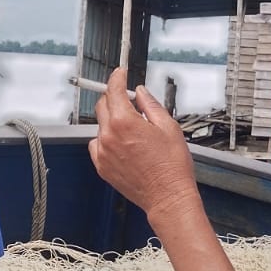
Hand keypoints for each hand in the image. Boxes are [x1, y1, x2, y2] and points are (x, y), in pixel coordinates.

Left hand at [88, 68, 200, 225]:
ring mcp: (103, 152)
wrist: (168, 197)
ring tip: (134, 131)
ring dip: (112, 121)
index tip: (120, 73)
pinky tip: (124, 145)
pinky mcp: (101, 166)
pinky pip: (98, 144)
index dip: (117, 78)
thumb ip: (150, 105)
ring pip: (101, 125)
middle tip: (130, 101)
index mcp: (124, 123)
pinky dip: (107, 140)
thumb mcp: (169, 127)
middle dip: (115, 98)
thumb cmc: (171, 167)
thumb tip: (140, 93)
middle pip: (103, 105)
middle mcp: (109, 136)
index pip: (113, 90)